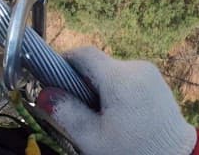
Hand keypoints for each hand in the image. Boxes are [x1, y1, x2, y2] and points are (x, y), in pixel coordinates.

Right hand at [37, 47, 195, 154]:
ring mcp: (149, 73)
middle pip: (95, 64)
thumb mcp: (93, 139)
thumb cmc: (134, 152)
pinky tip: (118, 114)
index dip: (63, 63)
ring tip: (101, 117)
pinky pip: (125, 77)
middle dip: (81, 83)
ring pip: (109, 71)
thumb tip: (43, 94)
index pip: (82, 54)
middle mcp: (137, 68)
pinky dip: (115, 90)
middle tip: (78, 110)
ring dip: (98, 88)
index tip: (53, 82)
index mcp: (120, 78)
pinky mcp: (155, 81)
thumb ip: (66, 113)